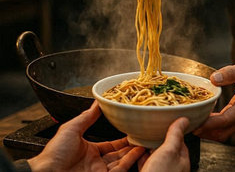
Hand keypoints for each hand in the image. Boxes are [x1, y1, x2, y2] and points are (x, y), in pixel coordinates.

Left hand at [28, 101, 144, 170]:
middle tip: (143, 134)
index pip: (110, 145)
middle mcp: (95, 163)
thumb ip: (87, 117)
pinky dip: (131, 161)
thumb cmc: (54, 154)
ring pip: (122, 161)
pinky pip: (121, 169)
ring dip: (134, 152)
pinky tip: (139, 151)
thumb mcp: (72, 129)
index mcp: (88, 151)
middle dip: (131, 145)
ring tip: (146, 140)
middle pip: (119, 154)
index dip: (121, 139)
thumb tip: (97, 102)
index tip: (132, 129)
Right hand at [137, 117, 189, 171]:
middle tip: (153, 127)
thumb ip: (175, 135)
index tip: (168, 121)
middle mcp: (172, 167)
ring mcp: (160, 171)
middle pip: (166, 147)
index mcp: (182, 161)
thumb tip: (184, 120)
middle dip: (159, 137)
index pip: (181, 140)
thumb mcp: (169, 151)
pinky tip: (136, 150)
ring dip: (149, 145)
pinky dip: (140, 154)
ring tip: (143, 135)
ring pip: (155, 154)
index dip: (174, 130)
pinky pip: (145, 161)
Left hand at [194, 61, 234, 141]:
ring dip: (209, 130)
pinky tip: (204, 119)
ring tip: (193, 122)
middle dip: (205, 131)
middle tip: (189, 124)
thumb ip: (231, 73)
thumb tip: (213, 79)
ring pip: (224, 132)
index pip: (227, 119)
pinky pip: (226, 127)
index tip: (196, 123)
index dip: (210, 123)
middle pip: (223, 131)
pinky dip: (214, 126)